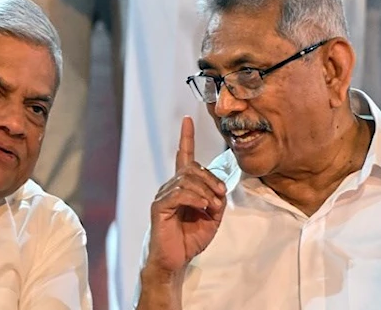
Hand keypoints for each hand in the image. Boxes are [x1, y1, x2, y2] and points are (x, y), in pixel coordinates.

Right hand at [146, 116, 226, 273]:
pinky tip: (203, 207)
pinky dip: (196, 198)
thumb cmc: (189, 239)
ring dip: (206, 191)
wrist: (174, 261)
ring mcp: (163, 196)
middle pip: (191, 168)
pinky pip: (179, 194)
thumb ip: (216, 201)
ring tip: (212, 206)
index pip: (183, 156)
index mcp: (182, 187)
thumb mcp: (211, 219)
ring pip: (187, 180)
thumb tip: (218, 191)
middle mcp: (170, 187)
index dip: (186, 137)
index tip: (188, 119)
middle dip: (211, 179)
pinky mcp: (159, 207)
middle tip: (221, 195)